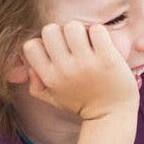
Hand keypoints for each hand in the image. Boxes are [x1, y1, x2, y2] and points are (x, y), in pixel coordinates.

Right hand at [21, 22, 138, 120]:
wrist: (113, 117)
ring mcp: (87, 64)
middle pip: (50, 30)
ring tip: (89, 44)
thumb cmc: (83, 105)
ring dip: (81, 31)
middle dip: (61, 34)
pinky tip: (103, 45)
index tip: (57, 52)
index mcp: (51, 78)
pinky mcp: (107, 59)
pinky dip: (99, 33)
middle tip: (75, 46)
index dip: (43, 44)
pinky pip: (96, 30)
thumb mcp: (55, 100)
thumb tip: (30, 68)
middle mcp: (66, 70)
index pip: (30, 45)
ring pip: (72, 26)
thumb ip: (36, 86)